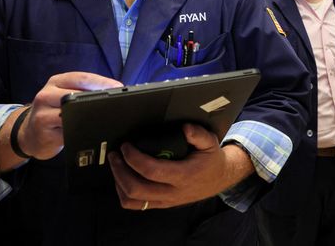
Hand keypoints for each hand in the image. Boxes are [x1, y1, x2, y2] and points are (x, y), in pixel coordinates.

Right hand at [0, 71, 121, 168]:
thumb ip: (83, 91)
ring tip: (106, 118)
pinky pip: (66, 132)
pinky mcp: (43, 133)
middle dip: (99, 99)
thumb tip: (114, 91)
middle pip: (76, 94)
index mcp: (56, 82)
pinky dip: (80, 132)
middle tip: (117, 104)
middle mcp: (46, 94)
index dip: (101, 82)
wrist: (28, 135)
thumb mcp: (64, 96)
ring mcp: (42, 114)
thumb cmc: (53, 113)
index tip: (118, 87)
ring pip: (70, 113)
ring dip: (90, 116)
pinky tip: (91, 132)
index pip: (81, 78)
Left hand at [108, 123, 253, 209]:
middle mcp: (172, 192)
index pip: (151, 171)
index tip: (127, 146)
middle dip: (120, 170)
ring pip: (133, 200)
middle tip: (116, 155)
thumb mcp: (210, 143)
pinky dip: (124, 193)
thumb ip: (198, 134)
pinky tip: (123, 179)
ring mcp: (165, 200)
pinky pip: (136, 205)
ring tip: (116, 165)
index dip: (134, 158)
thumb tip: (185, 128)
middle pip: (136, 188)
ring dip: (119, 182)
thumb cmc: (211, 160)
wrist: (219, 179)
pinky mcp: (161, 204)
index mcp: (183, 176)